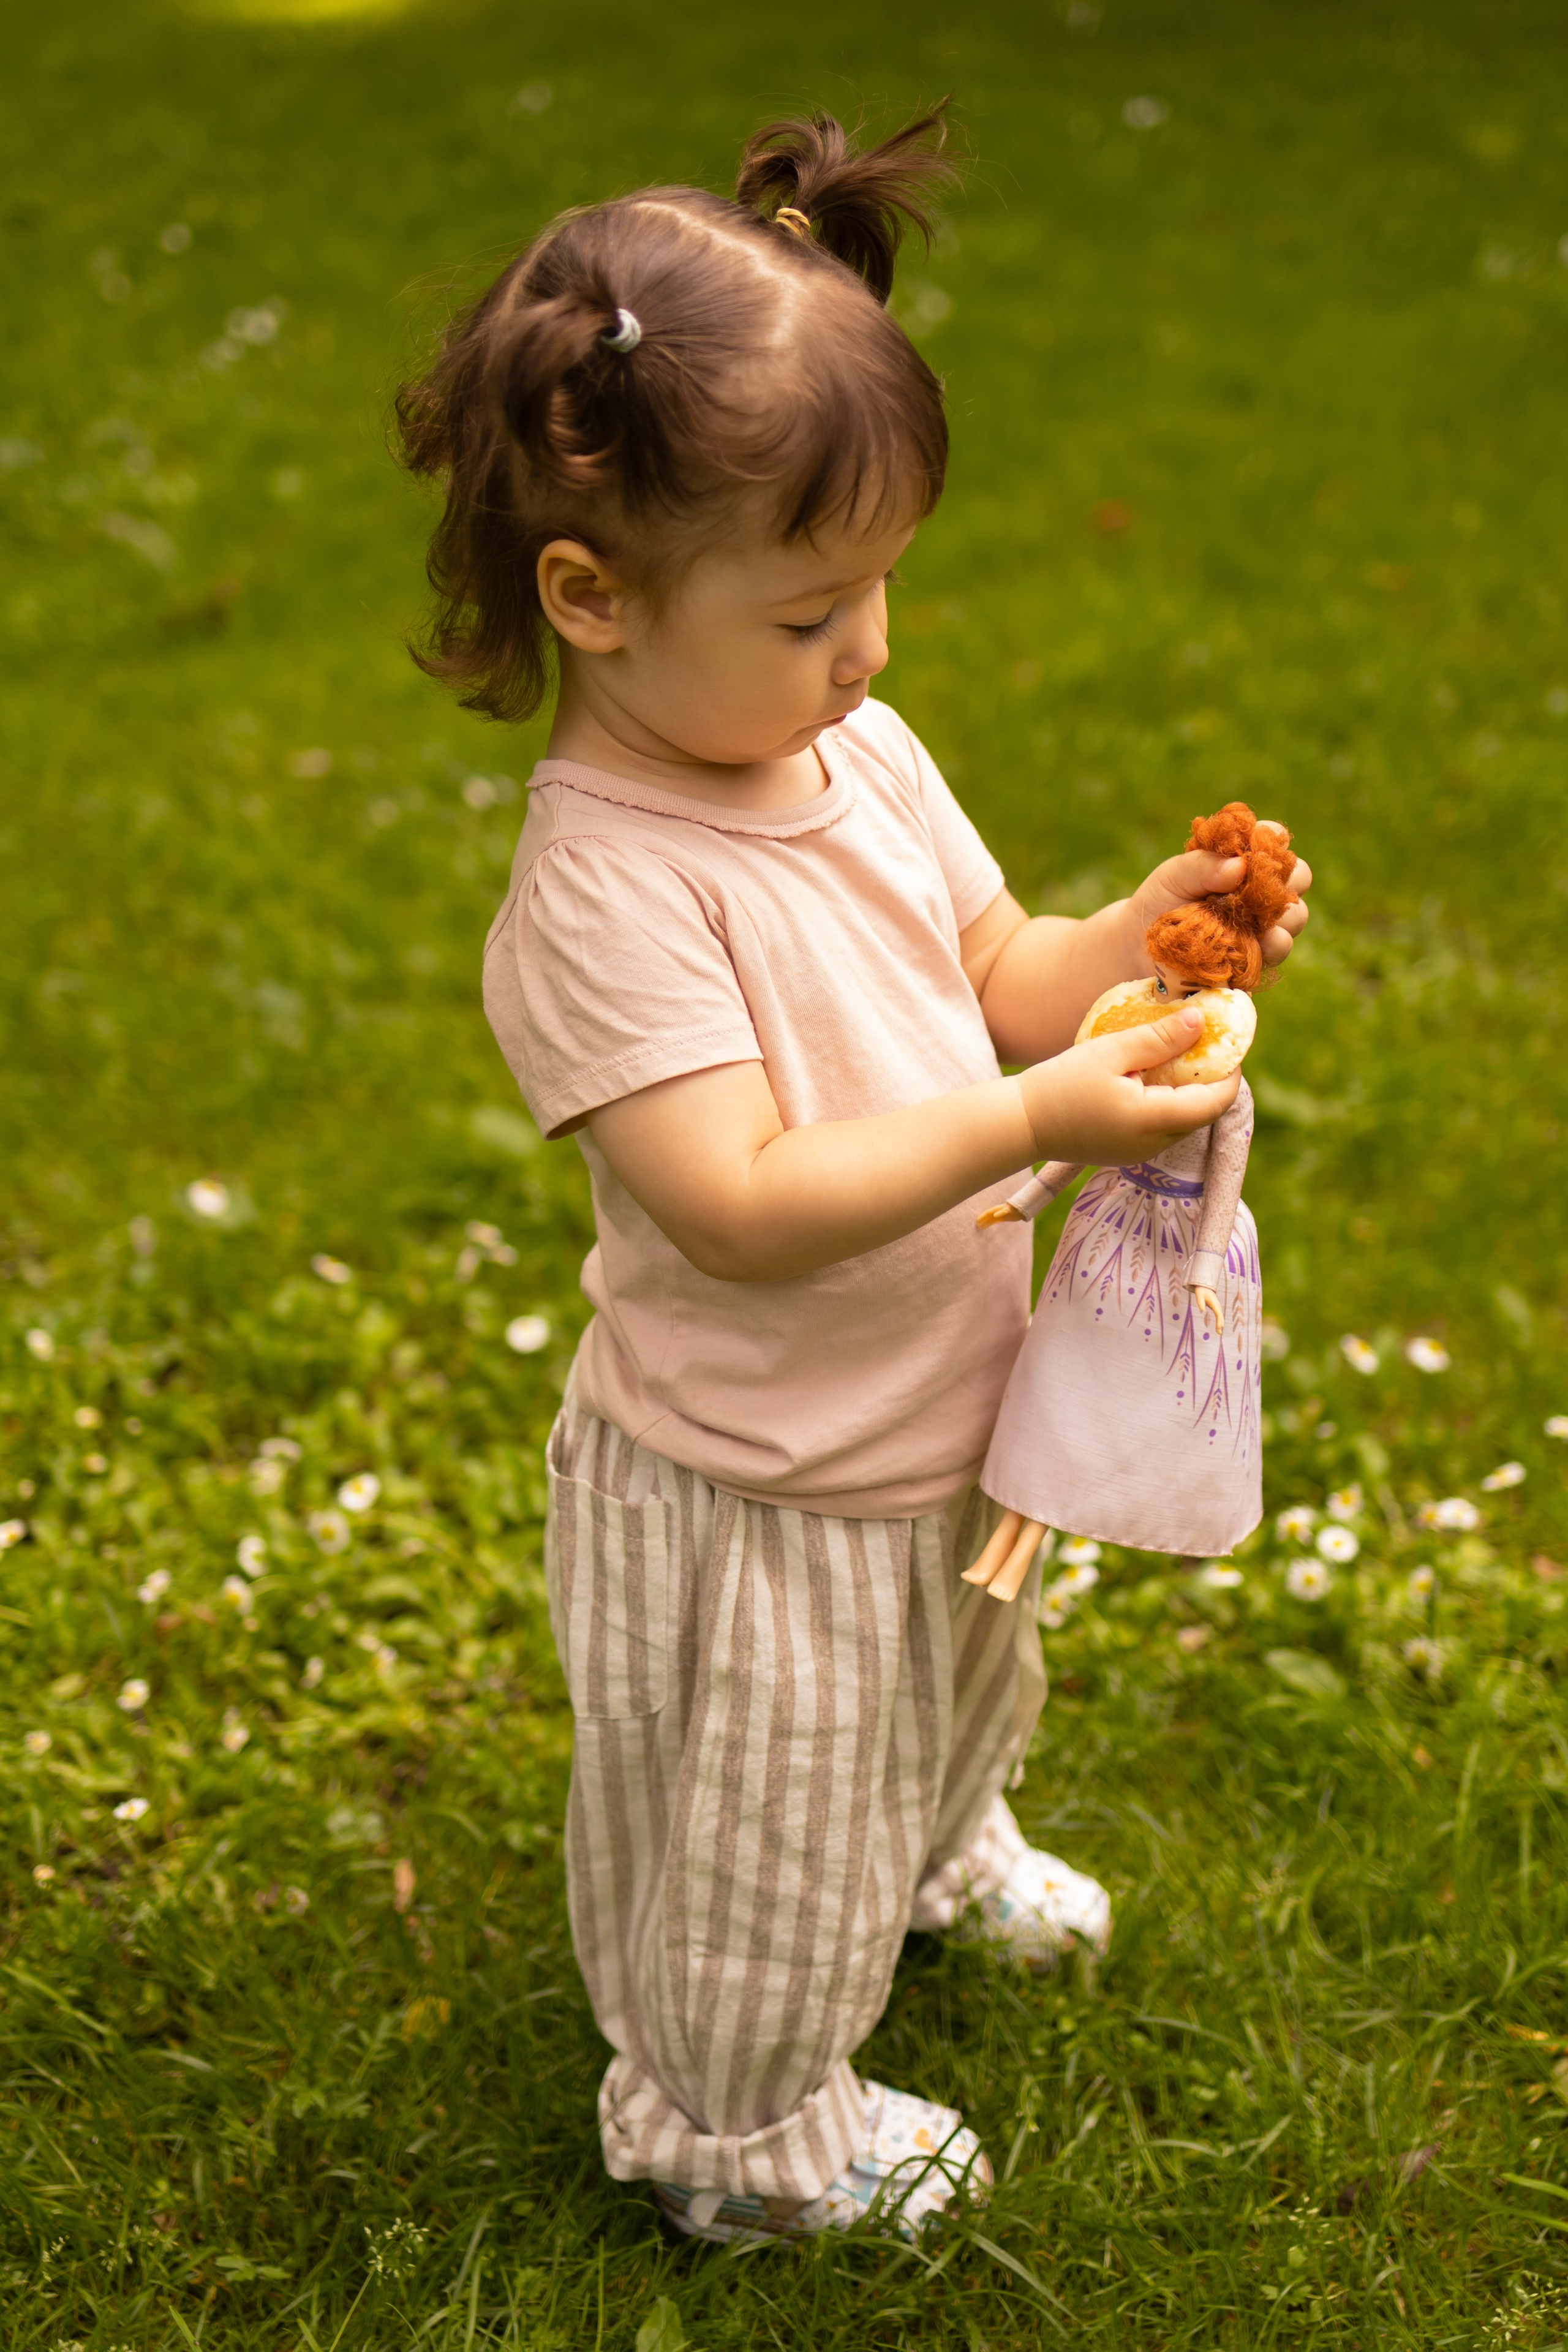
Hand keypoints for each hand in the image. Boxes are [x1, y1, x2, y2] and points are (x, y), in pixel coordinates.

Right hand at [1018, 1006, 1239, 1164]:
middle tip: (1201, 1044)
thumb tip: (1201, 1020)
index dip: (1230, 1073)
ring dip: (1189, 1092)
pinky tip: (1149, 1078)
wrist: (1021, 1123)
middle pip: (1204, 1114)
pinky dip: (1168, 1103)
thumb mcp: (1111, 1051)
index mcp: (1153, 1120)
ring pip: (1185, 1122)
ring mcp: (1141, 1153)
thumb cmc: (1061, 1084)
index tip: (1224, 1043)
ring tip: (1174, 1058)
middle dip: (1211, 1081)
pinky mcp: (1128, 1153)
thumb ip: (1159, 1037)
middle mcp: (1154, 1145)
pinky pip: (1163, 1127)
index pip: (1216, 1102)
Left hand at [1130, 828, 1311, 971]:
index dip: (1273, 840)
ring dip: (1287, 919)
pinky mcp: (1256, 956)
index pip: (1273, 840)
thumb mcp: (1175, 876)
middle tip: (1270, 886)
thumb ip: (1203, 865)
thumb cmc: (1159, 902)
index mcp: (1244, 861)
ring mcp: (1262, 924)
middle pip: (1297, 878)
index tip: (1261, 845)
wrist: (1140, 948)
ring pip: (1294, 918)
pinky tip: (1261, 946)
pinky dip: (1271, 948)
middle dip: (1290, 880)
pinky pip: (1276, 952)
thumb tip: (1240, 866)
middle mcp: (1260, 891)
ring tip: (1268, 926)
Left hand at [1191, 1284, 1221, 1334]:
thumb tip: (1202, 1310)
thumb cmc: (1201, 1290)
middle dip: (1220, 1324)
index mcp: (1214, 1303)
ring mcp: (1217, 1305)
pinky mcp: (1215, 1306)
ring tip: (1219, 1331)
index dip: (1219, 1322)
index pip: (1218, 1314)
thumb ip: (1200, 1302)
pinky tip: (1219, 1325)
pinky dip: (1219, 1320)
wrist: (1204, 1285)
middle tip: (1219, 1333)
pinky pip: (1218, 1314)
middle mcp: (1217, 1305)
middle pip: (1220, 1316)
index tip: (1218, 1328)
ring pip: (1220, 1315)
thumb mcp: (1199, 1295)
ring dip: (1220, 1323)